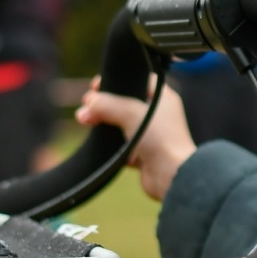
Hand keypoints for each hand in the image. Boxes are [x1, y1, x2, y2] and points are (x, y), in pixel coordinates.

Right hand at [75, 77, 197, 201]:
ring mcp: (150, 135)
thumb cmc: (160, 139)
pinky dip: (109, 144)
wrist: (172, 176)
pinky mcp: (143, 154)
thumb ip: (107, 104)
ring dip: (103, 123)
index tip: (96, 86)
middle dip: (103, 104)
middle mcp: (158, 114)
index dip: (116, 81)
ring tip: (84, 121)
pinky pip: (121, 146)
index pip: (137, 81)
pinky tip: (98, 142)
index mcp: (163, 98)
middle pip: (124, 103)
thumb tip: (88, 103)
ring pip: (120, 125)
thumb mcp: (130, 113)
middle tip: (86, 107)